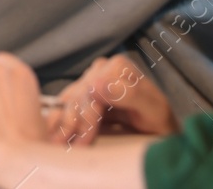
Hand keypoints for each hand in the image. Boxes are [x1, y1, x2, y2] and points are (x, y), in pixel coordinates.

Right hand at [51, 55, 177, 145]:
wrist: (158, 130)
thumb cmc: (159, 120)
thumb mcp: (153, 108)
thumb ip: (129, 94)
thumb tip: (96, 85)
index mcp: (118, 67)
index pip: (92, 90)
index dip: (86, 116)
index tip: (83, 139)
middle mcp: (102, 69)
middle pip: (79, 96)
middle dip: (71, 123)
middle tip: (63, 145)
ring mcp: (91, 80)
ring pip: (69, 101)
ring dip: (61, 123)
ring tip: (56, 142)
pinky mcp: (84, 93)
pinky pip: (67, 104)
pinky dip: (59, 119)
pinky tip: (53, 132)